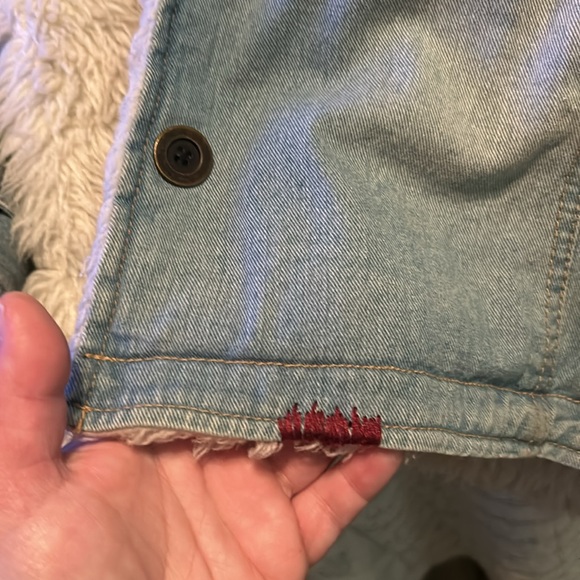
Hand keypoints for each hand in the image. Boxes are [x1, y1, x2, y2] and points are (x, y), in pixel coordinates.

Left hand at [0, 292, 400, 579]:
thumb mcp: (26, 494)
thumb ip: (23, 407)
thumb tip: (15, 309)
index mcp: (145, 435)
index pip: (188, 364)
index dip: (219, 326)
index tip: (257, 276)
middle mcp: (199, 458)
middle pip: (257, 395)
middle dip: (293, 359)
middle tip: (336, 306)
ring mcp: (244, 499)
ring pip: (303, 440)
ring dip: (338, 408)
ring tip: (377, 362)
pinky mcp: (280, 542)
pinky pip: (333, 501)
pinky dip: (364, 471)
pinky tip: (396, 436)